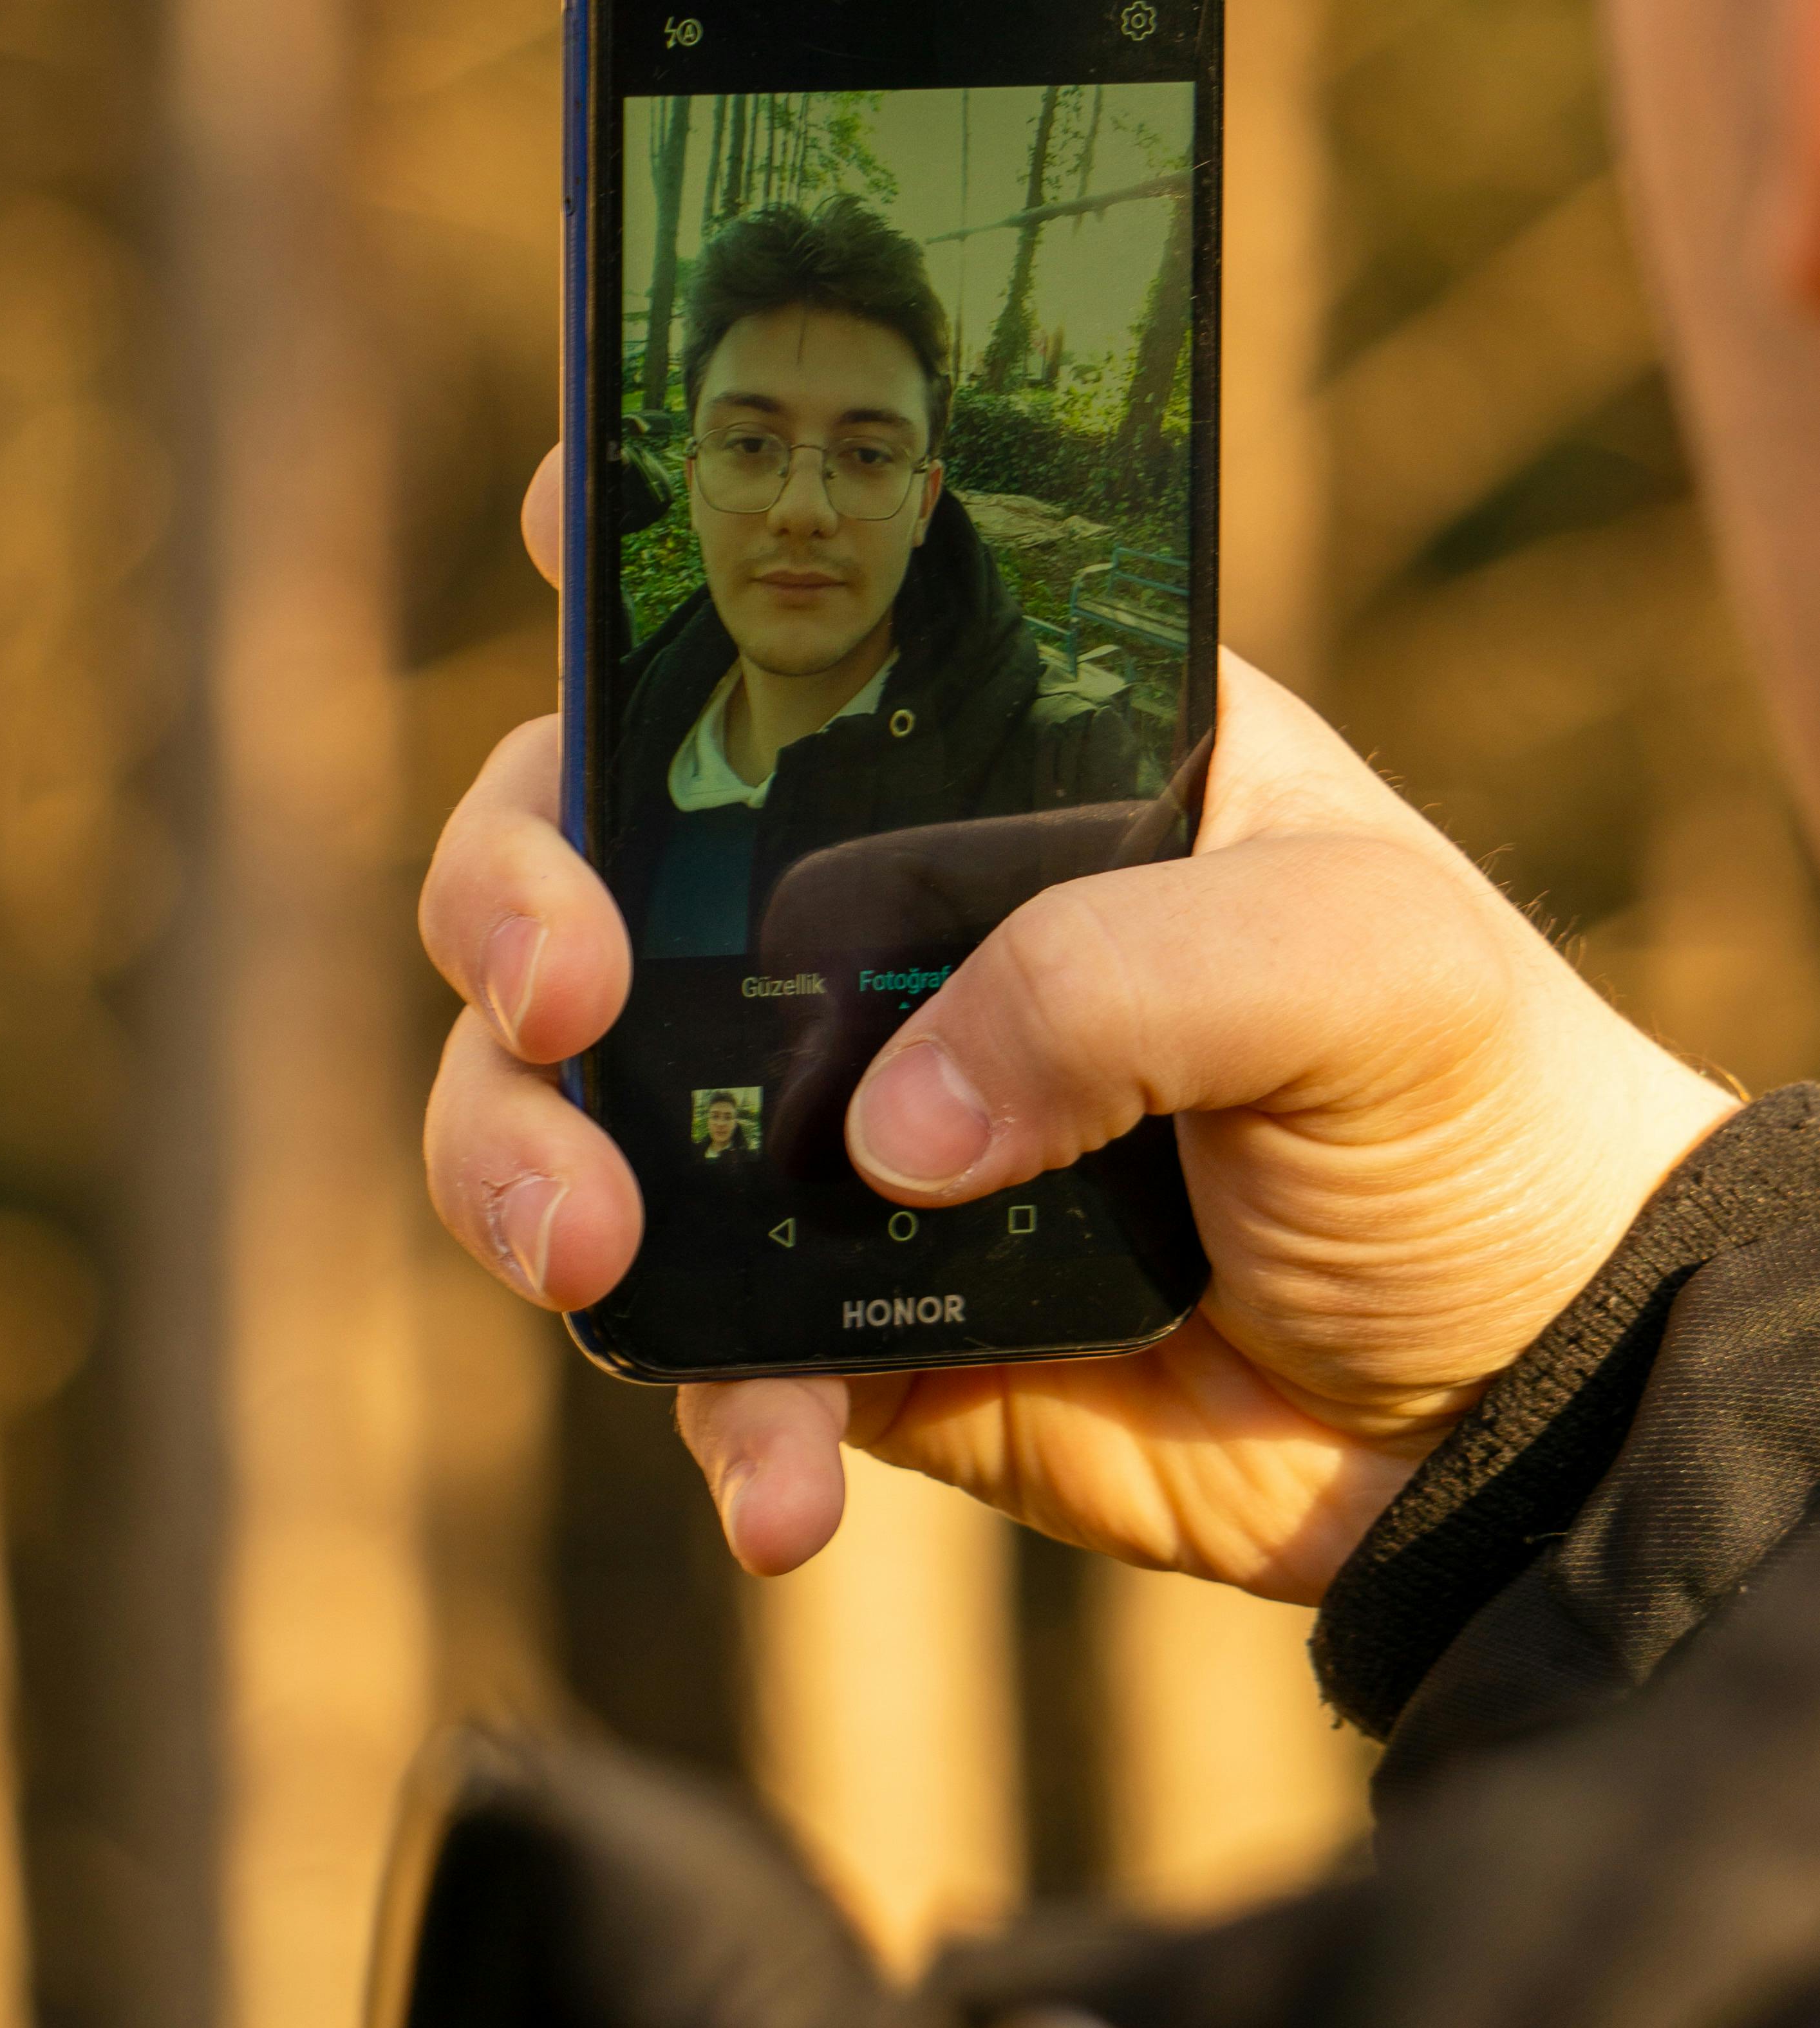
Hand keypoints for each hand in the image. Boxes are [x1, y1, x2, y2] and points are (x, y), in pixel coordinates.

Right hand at [421, 454, 1732, 1603]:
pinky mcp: (848, 1319)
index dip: (643, 568)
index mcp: (1001, 772)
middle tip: (560, 1007)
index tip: (543, 533)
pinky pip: (702, 1347)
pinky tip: (777, 1494)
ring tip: (587, 1267)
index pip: (794, 629)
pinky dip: (705, 1414)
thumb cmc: (1481, 1109)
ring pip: (576, 1107)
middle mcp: (879, 924)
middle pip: (592, 861)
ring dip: (523, 1170)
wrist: (1521, 1407)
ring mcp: (839, 1125)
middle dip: (506, 912)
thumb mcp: (1365, 964)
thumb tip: (884, 1130)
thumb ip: (1125, 981)